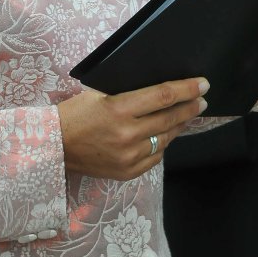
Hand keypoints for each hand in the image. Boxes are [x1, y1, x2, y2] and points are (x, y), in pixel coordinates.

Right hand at [57, 77, 208, 179]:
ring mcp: (128, 156)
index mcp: (118, 108)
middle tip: (202, 99)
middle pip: (169, 118)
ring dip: (179, 125)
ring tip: (187, 115)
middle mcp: (127, 134)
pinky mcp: (127, 172)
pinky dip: (163, 144)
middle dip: (189, 107)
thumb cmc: (75, 113)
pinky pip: (154, 157)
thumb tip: (159, 90)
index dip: (186, 89)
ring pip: (165, 139)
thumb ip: (128, 93)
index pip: (163, 96)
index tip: (202, 84)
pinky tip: (166, 134)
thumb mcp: (99, 93)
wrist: (55, 146)